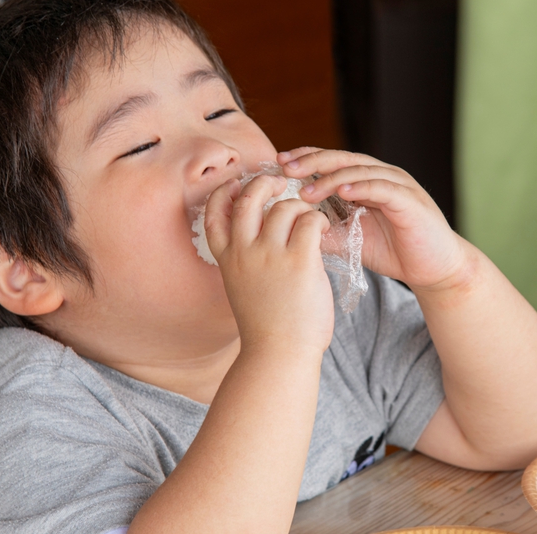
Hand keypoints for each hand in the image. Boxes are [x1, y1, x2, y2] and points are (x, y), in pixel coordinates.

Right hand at [203, 175, 334, 355]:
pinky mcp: (299, 260)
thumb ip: (247, 264)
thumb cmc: (268, 329)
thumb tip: (265, 241)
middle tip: (282, 184)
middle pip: (248, 197)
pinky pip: (309, 221)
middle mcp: (244, 252)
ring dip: (301, 206)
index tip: (236, 184)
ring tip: (312, 221)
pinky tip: (323, 231)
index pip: (213, 213)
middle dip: (264, 182)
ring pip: (284, 206)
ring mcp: (270, 254)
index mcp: (228, 260)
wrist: (279, 355)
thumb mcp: (243, 290)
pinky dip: (318, 220)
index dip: (223, 193)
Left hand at [276, 148, 469, 292]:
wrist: (434, 269)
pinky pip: (382, 188)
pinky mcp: (410, 201)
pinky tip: (342, 191)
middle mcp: (381, 176)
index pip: (332, 161)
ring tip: (306, 189)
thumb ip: (326, 230)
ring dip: (331, 178)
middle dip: (311, 161)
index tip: (278, 163)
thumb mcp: (351, 240)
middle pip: (342, 159)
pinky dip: (361, 187)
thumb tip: (289, 228)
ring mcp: (397, 185)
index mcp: (366, 181)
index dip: (306, 159)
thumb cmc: (395, 251)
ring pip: (359, 171)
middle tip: (285, 167)